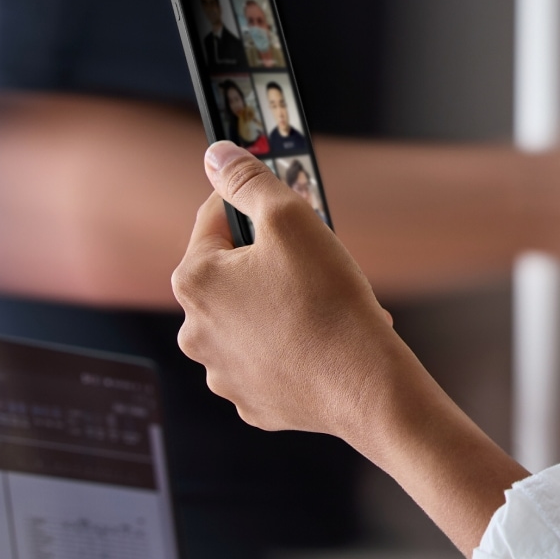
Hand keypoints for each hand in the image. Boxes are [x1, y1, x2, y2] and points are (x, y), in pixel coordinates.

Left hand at [174, 141, 529, 552]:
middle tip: (314, 266)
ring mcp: (221, 372)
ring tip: (324, 307)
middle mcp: (195, 330)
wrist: (365, 385)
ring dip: (279, 308)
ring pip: (249, 321)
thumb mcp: (291, 219)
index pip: (214, 221)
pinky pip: (266, 362)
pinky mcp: (251, 402)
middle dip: (269, 265)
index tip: (287, 211)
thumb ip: (248, 180)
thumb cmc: (328, 300)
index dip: (254, 208)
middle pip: (231, 275)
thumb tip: (217, 155)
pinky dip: (289, 350)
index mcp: (194, 281)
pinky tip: (320, 345)